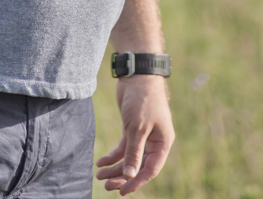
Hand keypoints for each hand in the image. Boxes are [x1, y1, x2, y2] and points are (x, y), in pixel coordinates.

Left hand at [96, 76, 174, 192]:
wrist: (137, 75)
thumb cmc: (143, 100)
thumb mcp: (138, 128)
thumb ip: (134, 153)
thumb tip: (129, 176)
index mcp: (162, 143)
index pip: (150, 170)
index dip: (136, 182)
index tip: (121, 191)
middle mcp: (154, 142)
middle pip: (138, 166)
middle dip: (122, 177)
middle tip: (106, 186)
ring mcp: (143, 136)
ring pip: (129, 158)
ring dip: (115, 168)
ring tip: (99, 175)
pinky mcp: (132, 129)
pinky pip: (123, 148)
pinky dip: (112, 155)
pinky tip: (100, 161)